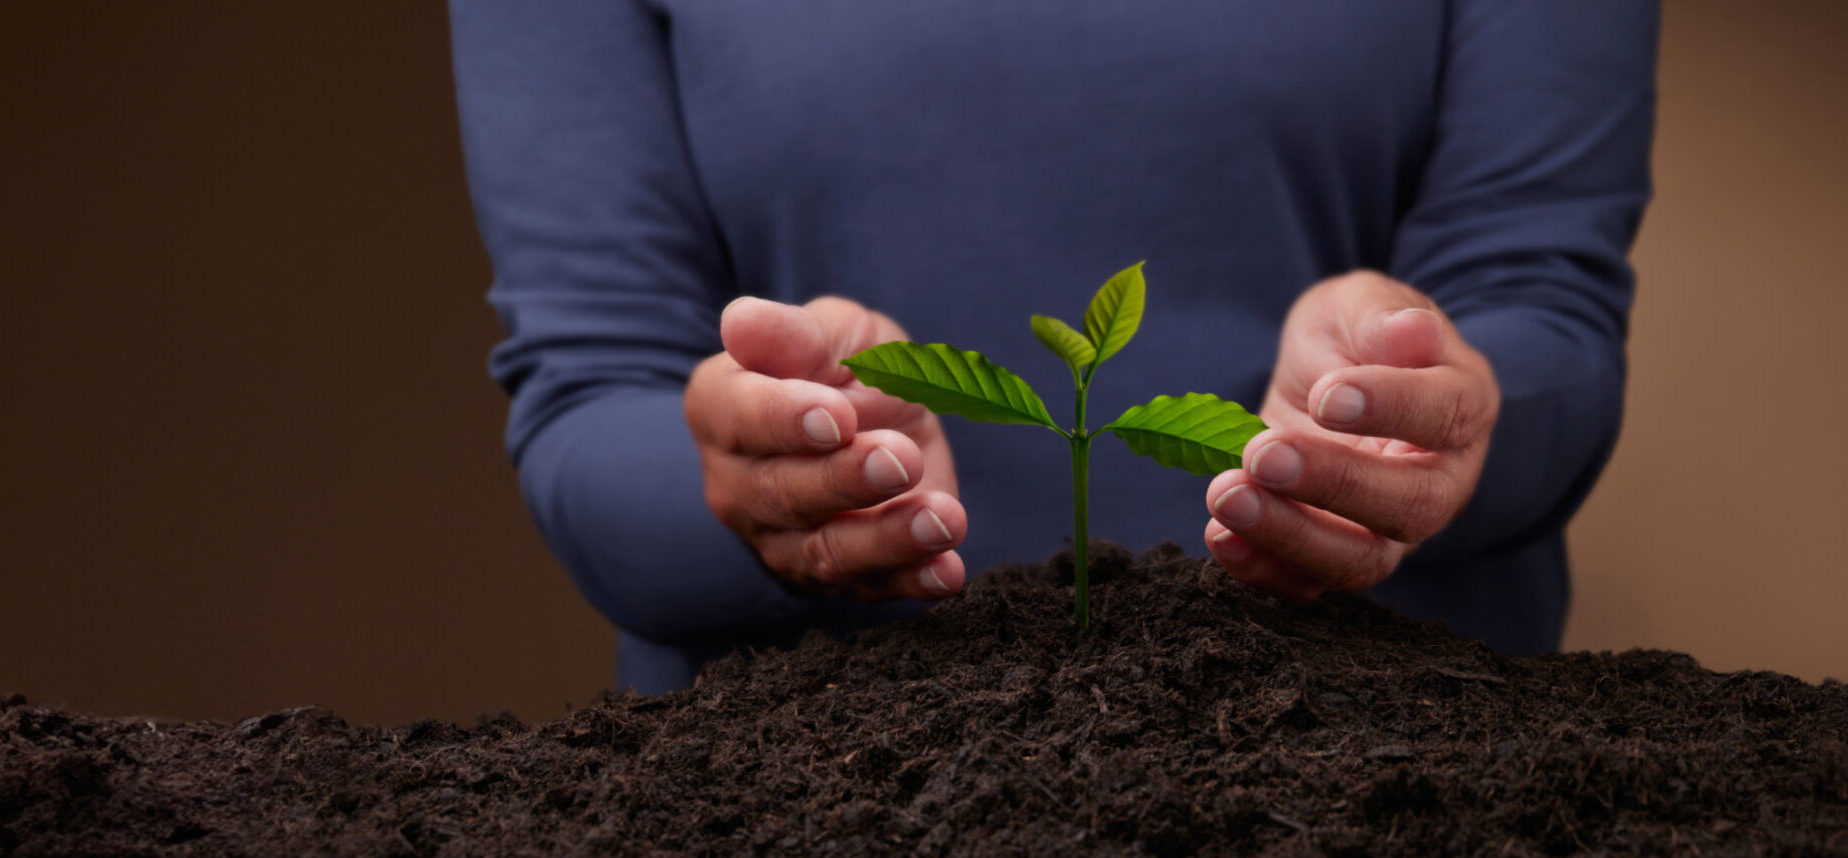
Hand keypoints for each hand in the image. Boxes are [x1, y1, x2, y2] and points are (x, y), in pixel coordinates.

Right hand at [685, 296, 966, 601]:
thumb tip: (740, 322)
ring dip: (888, 540)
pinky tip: (947, 571)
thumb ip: (790, 335)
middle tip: (901, 459)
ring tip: (943, 519)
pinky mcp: (839, 574)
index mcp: (721, 408)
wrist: (878, 413)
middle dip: (845, 480)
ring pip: (826, 552)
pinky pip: (872, 587)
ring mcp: (783, 540)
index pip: (742, 418)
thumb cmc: (841, 363)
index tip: (838, 417)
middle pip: (782, 492)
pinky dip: (912, 582)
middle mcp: (739, 484)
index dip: (786, 419)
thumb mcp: (828, 331)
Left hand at [1203, 271, 1499, 599]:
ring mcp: (1388, 528)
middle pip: (1409, 505)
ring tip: (1226, 496)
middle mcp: (1439, 479)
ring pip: (1360, 559)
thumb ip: (1382, 316)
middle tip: (1263, 454)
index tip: (1329, 396)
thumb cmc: (1359, 336)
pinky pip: (1308, 582)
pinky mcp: (1334, 552)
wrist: (1331, 376)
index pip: (1446, 415)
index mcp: (1463, 405)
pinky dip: (1263, 569)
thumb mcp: (1365, 303)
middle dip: (1332, 484)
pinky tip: (1219, 535)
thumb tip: (1412, 331)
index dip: (1391, 408)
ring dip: (1289, 535)